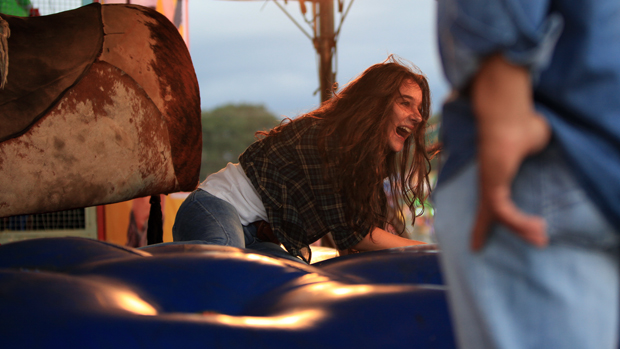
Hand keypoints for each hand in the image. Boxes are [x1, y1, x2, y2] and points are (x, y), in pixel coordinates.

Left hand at [471, 55, 551, 250]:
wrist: (507, 116)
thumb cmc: (521, 124)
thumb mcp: (534, 143)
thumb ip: (532, 152)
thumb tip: (534, 150)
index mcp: (496, 171)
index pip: (493, 198)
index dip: (490, 216)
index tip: (494, 234)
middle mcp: (489, 180)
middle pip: (489, 214)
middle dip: (502, 230)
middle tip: (534, 241)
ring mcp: (488, 184)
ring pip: (500, 216)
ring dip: (521, 228)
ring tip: (541, 236)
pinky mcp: (491, 187)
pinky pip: (504, 213)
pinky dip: (519, 221)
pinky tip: (536, 225)